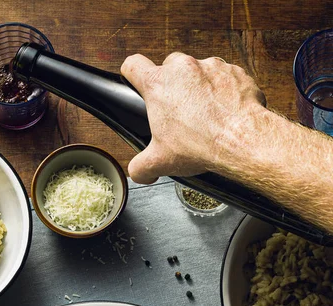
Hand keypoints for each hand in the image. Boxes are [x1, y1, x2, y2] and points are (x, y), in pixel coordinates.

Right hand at [120, 52, 266, 183]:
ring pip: (198, 71)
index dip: (131, 74)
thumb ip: (140, 168)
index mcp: (159, 85)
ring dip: (198, 88)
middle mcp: (184, 68)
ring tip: (204, 115)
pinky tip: (224, 113)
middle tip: (176, 111)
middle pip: (168, 66)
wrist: (240, 140)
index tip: (137, 84)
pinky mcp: (235, 71)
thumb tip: (139, 173)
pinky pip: (224, 77)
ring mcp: (211, 66)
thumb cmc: (199, 146)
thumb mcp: (159, 162)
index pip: (133, 65)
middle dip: (171, 86)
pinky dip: (223, 91)